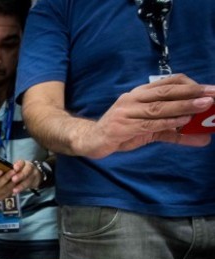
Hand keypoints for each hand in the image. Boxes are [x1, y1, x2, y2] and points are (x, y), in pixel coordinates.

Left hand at [9, 160, 41, 193]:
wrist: (33, 176)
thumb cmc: (20, 171)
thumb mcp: (16, 168)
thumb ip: (10, 169)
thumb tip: (0, 170)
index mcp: (24, 163)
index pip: (22, 163)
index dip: (19, 165)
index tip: (14, 168)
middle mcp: (30, 168)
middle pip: (27, 171)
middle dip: (20, 175)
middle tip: (13, 179)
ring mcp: (33, 175)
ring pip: (28, 181)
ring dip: (21, 186)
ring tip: (14, 190)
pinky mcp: (34, 183)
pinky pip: (28, 187)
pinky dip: (21, 190)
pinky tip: (15, 193)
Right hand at [85, 74, 213, 157]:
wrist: (91, 140)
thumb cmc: (121, 132)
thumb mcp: (148, 130)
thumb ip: (174, 132)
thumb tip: (203, 138)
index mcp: (139, 94)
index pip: (167, 82)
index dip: (190, 84)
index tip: (209, 89)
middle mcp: (132, 99)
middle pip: (166, 92)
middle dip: (192, 92)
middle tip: (213, 94)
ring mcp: (126, 112)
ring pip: (159, 107)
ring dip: (183, 105)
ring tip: (204, 105)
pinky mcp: (121, 128)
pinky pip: (148, 124)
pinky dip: (167, 122)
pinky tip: (183, 120)